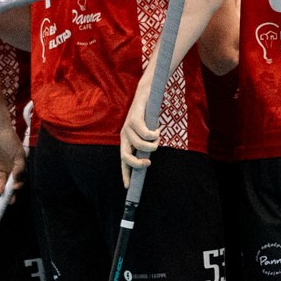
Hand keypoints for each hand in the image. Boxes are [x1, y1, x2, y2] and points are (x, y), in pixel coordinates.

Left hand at [0, 118, 25, 193]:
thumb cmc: (10, 140)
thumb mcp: (18, 153)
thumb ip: (19, 167)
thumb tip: (17, 180)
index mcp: (19, 165)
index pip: (20, 179)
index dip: (18, 185)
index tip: (15, 189)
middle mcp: (10, 167)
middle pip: (11, 183)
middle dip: (10, 192)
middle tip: (9, 200)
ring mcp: (1, 167)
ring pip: (1, 180)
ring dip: (0, 187)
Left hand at [119, 72, 161, 186]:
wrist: (146, 94)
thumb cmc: (148, 115)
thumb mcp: (146, 133)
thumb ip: (146, 145)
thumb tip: (149, 159)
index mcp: (126, 140)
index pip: (123, 161)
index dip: (125, 174)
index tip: (127, 186)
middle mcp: (124, 135)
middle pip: (126, 157)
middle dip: (138, 163)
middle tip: (149, 162)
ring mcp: (127, 127)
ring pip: (140, 145)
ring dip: (153, 144)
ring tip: (157, 137)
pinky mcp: (134, 119)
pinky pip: (145, 134)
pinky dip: (154, 135)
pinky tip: (157, 130)